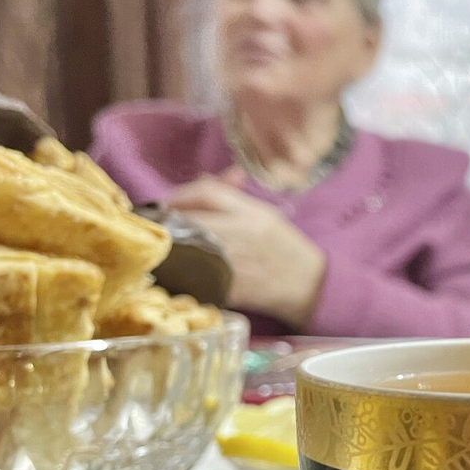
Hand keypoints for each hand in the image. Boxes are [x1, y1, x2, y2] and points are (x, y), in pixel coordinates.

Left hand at [168, 175, 324, 328]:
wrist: (310, 286)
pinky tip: (179, 271)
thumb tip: (202, 180)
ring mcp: (235, 263)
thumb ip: (233, 198)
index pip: (206, 192)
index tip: (168, 202)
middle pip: (189, 219)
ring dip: (170, 246)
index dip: (180, 194)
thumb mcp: (266, 215)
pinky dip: (183, 272)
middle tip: (158, 225)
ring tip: (165, 246)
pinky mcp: (230, 290)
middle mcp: (242, 235)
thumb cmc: (286, 248)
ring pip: (186, 249)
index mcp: (253, 213)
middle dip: (167, 220)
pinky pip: (195, 277)